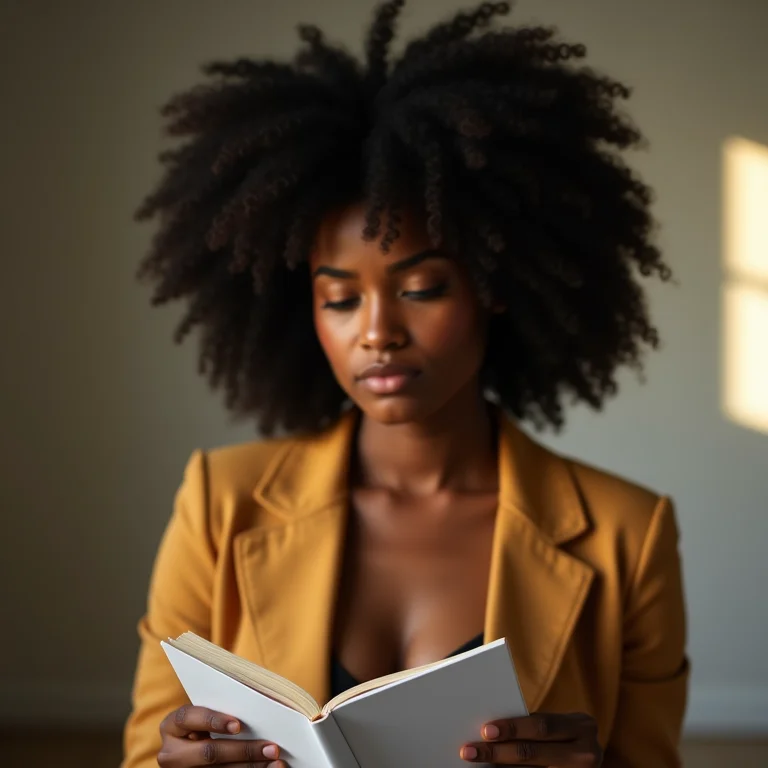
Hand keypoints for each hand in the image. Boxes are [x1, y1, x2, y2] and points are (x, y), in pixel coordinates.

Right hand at [158, 704, 286, 766]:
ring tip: (276, 763)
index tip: (238, 725)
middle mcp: (172, 754)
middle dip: (243, 751)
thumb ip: (220, 711)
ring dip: (251, 767)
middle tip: (272, 748)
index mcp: (172, 727)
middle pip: (209, 753)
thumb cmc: (202, 724)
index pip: (189, 718)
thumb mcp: (202, 717)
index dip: (213, 720)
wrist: (187, 753)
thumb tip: (261, 704)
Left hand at [459, 712, 602, 765]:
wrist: (586, 758)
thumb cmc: (563, 737)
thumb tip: (489, 730)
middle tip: (469, 750)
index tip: (486, 730)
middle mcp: (587, 753)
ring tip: (478, 764)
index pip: (541, 726)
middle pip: (533, 752)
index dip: (513, 728)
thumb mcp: (558, 727)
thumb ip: (534, 727)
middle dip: (498, 752)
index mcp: (582, 727)